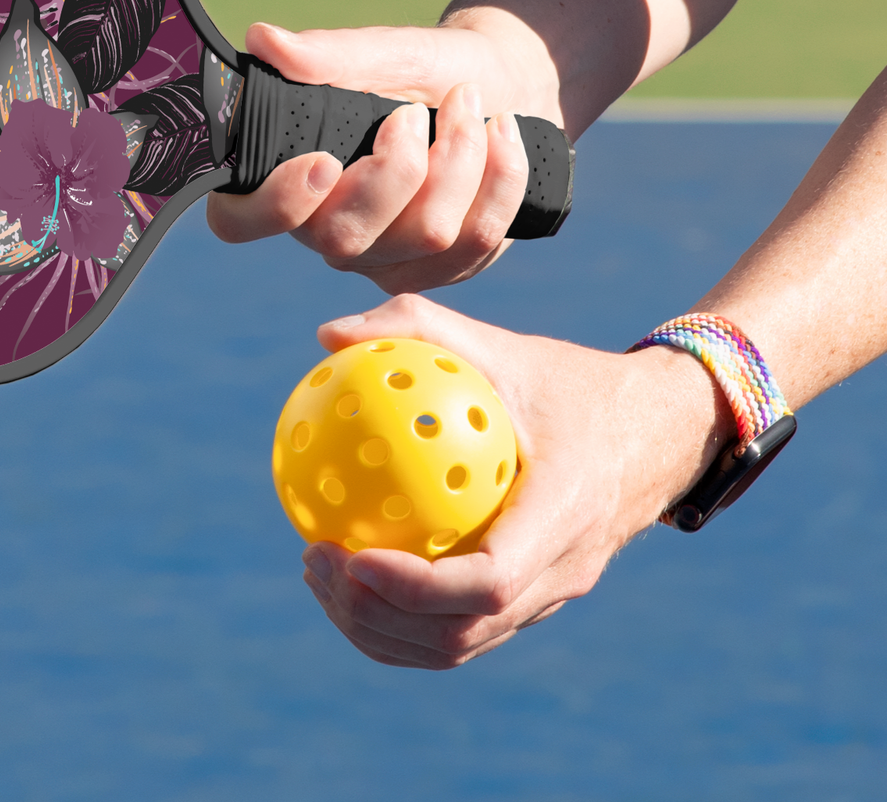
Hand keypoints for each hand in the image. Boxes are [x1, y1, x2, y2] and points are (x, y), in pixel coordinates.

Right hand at [206, 21, 550, 292]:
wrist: (501, 86)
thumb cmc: (425, 69)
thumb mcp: (385, 52)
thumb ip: (327, 54)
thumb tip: (264, 39)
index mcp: (288, 179)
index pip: (239, 221)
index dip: (274, 205)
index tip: (322, 160)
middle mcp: (326, 230)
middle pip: (344, 237)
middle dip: (397, 169)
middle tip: (415, 111)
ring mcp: (385, 259)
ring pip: (424, 236)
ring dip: (459, 158)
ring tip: (468, 103)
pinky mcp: (442, 270)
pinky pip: (475, 242)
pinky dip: (499, 178)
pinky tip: (501, 133)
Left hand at [299, 294, 731, 668]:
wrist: (659, 432)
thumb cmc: (569, 383)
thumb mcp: (501, 346)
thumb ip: (417, 327)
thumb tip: (328, 336)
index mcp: (565, 514)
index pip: (490, 582)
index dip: (415, 587)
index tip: (351, 554)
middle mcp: (563, 571)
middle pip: (462, 633)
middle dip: (375, 614)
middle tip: (315, 559)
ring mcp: (552, 598)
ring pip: (457, 646)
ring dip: (379, 628)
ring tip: (319, 574)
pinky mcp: (535, 603)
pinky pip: (463, 630)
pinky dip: (402, 620)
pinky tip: (352, 571)